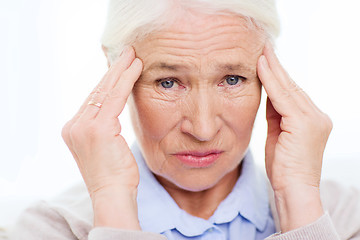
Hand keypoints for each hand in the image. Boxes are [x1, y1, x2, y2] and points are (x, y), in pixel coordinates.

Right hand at [61, 46, 142, 228]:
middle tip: (127, 52)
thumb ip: (104, 127)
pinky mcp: (98, 128)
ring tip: (133, 55)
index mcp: (74, 129)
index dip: (108, 81)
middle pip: (97, 91)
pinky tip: (136, 68)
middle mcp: (74, 125)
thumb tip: (113, 110)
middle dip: (114, 70)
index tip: (119, 67)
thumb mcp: (106, 147)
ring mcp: (83, 126)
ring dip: (121, 70)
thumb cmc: (115, 175)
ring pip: (106, 90)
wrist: (112, 195)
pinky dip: (127, 80)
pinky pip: (115, 97)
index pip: (93, 99)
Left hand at [257, 42, 332, 231]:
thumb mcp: (277, 137)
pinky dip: (271, 81)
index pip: (290, 93)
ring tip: (261, 52)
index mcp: (310, 120)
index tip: (264, 61)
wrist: (293, 190)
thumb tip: (268, 96)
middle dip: (276, 67)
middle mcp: (316, 116)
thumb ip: (276, 116)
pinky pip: (283, 97)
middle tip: (263, 48)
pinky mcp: (304, 123)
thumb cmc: (283, 169)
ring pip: (288, 88)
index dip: (277, 76)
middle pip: (291, 86)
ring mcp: (313, 118)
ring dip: (273, 69)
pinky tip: (262, 67)